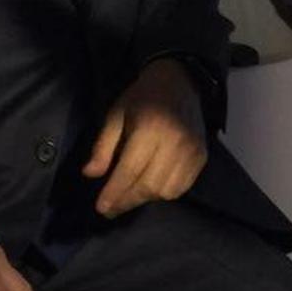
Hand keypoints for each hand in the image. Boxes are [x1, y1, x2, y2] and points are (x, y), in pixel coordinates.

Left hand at [82, 57, 206, 217]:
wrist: (180, 81)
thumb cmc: (142, 97)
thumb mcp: (116, 115)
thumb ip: (103, 146)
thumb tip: (90, 174)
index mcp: (149, 129)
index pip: (130, 170)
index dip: (114, 192)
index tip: (101, 207)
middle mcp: (174, 142)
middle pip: (149, 185)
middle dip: (127, 201)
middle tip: (111, 209)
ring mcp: (191, 151)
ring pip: (166, 191)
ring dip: (145, 198)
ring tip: (130, 196)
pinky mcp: (201, 156)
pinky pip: (182, 187)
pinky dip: (165, 193)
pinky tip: (151, 189)